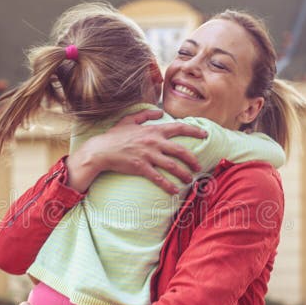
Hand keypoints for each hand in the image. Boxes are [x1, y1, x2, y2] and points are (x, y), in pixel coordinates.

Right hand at [65, 108, 206, 193]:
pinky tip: (174, 191)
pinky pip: (158, 178)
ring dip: (183, 174)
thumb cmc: (114, 136)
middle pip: (180, 150)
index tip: (205, 134)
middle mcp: (153, 142)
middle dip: (193, 159)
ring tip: (190, 180)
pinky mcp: (141, 167)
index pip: (179, 128)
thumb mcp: (129, 120)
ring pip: (172, 166)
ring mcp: (148, 155)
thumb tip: (159, 113)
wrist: (100, 150)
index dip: (194, 130)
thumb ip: (145, 115)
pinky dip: (168, 186)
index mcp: (153, 130)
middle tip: (199, 166)